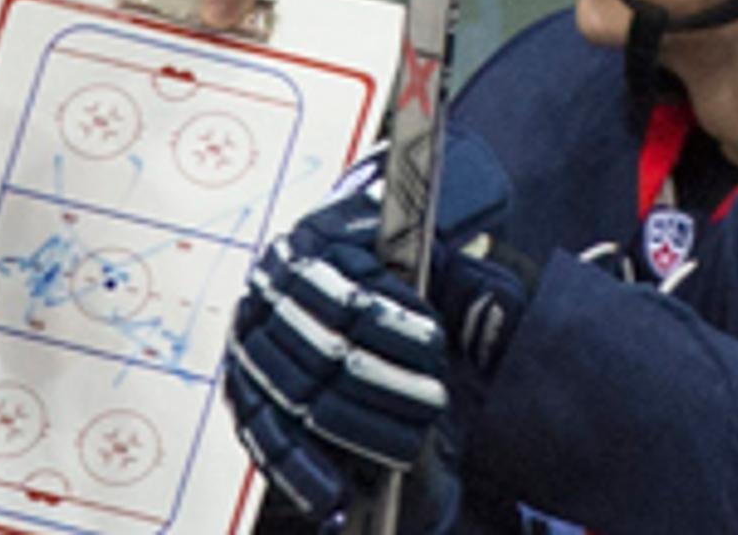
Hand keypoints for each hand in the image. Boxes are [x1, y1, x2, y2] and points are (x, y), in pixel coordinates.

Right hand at [223, 136, 524, 525]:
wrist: (379, 321)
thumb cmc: (418, 297)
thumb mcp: (453, 281)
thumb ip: (481, 291)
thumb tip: (493, 313)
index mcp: (317, 240)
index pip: (349, 291)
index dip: (393, 325)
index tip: (436, 346)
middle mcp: (272, 287)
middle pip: (324, 349)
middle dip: (384, 384)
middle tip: (434, 402)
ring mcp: (251, 343)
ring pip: (298, 397)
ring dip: (359, 428)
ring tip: (409, 445)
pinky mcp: (245, 395)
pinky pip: (265, 439)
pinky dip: (302, 472)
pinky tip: (336, 498)